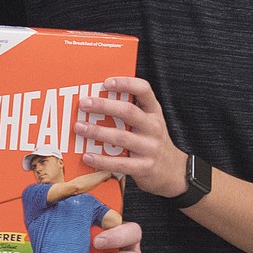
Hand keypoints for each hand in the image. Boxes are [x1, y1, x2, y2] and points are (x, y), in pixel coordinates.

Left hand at [76, 77, 186, 198]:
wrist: (172, 171)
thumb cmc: (150, 141)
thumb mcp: (147, 122)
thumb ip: (128, 111)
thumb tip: (94, 100)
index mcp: (153, 111)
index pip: (144, 90)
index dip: (125, 83)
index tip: (106, 82)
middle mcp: (154, 127)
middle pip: (128, 112)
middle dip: (103, 106)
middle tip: (83, 104)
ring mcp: (150, 147)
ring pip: (121, 137)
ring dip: (97, 131)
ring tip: (79, 127)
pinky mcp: (144, 167)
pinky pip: (120, 163)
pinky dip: (101, 160)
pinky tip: (87, 156)